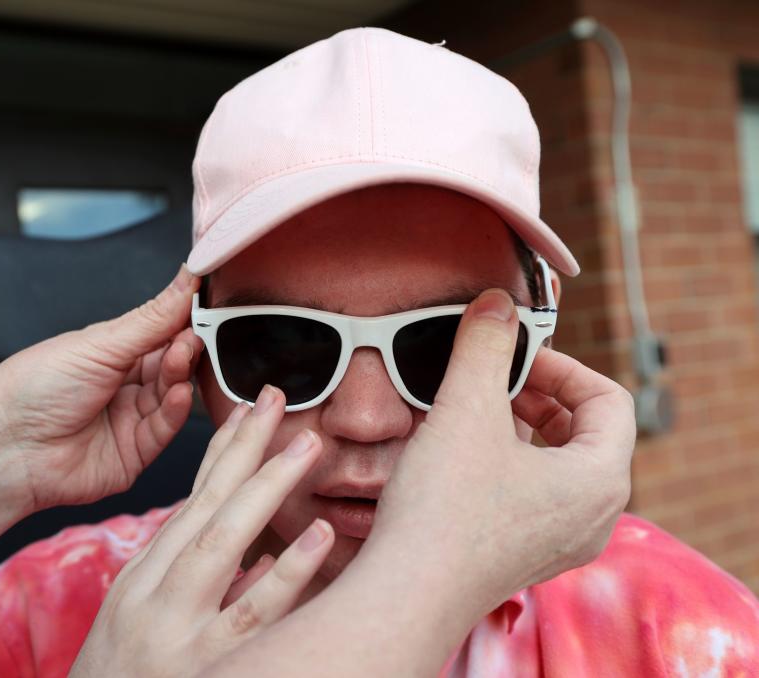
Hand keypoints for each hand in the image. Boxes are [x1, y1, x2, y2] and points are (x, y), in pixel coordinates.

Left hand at [0, 265, 203, 512]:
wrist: (5, 447)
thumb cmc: (33, 388)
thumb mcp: (100, 343)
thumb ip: (153, 317)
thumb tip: (187, 277)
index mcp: (111, 354)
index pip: (161, 334)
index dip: (183, 321)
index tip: (205, 304)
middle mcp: (122, 387)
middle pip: (171, 365)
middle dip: (185, 348)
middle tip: (195, 334)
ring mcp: (129, 421)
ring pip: (172, 395)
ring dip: (180, 374)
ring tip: (181, 356)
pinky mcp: (135, 454)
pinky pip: (165, 429)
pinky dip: (176, 409)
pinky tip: (179, 392)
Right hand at [69, 386, 333, 677]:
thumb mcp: (138, 620)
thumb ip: (186, 578)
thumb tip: (251, 549)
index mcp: (143, 577)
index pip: (188, 500)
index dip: (220, 452)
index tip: (247, 410)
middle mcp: (155, 593)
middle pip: (205, 506)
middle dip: (244, 449)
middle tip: (277, 401)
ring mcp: (177, 630)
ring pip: (224, 543)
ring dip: (268, 489)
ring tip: (306, 447)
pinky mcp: (205, 667)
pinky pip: (254, 613)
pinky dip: (288, 571)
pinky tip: (320, 536)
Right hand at [370, 289, 634, 616]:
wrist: (407, 591)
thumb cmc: (445, 509)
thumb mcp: (466, 409)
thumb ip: (485, 346)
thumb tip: (496, 301)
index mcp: (600, 479)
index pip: (609, 400)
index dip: (563, 366)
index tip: (516, 356)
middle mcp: (593, 516)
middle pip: (586, 431)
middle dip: (540, 394)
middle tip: (495, 379)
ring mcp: (560, 541)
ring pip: (558, 463)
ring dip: (521, 426)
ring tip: (473, 410)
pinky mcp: (525, 554)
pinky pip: (535, 493)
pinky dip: (507, 461)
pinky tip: (460, 454)